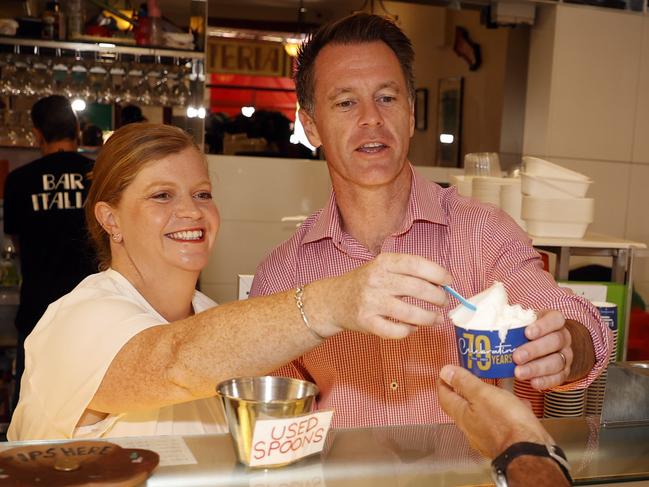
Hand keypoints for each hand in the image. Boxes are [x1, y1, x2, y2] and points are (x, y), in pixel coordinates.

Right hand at [312, 253, 451, 338]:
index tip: (449, 281)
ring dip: (429, 318)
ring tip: (436, 319)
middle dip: (438, 297)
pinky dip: (409, 331)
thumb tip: (442, 283)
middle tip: (443, 302)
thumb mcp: (382, 268)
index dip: (438, 273)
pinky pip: (396, 331)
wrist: (333, 300)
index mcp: (383, 262)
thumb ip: (408, 272)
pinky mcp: (366, 322)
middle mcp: (376, 280)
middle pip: (418, 289)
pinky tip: (412, 328)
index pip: (417, 264)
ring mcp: (371, 302)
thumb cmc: (365, 283)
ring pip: (410, 314)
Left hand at [438, 365, 553, 458]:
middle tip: (467, 380)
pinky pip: (501, 423)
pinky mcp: (505, 442)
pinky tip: (519, 407)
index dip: (443, 384)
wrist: (531, 452)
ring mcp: (488, 438)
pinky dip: (506, 412)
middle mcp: (472, 430)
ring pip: (483, 415)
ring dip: (487, 402)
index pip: (445, 397)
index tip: (444, 375)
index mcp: (462, 416)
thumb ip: (464, 383)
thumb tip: (445, 372)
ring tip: (496, 391)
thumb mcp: (482, 394)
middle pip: (462, 408)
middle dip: (465, 393)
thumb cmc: (507, 424)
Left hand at [512, 310, 571, 389]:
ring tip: (519, 373)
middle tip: (516, 357)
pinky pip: (558, 377)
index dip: (543, 326)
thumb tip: (487, 321)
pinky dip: (545, 381)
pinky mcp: (564, 371)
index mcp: (554, 320)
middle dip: (534, 350)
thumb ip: (512, 321)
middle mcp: (563, 337)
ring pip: (556, 361)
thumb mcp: (524, 322)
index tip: (527, 333)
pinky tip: (533, 383)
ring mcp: (566, 355)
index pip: (555, 319)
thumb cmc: (529, 331)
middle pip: (554, 342)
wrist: (547, 345)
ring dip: (536, 368)